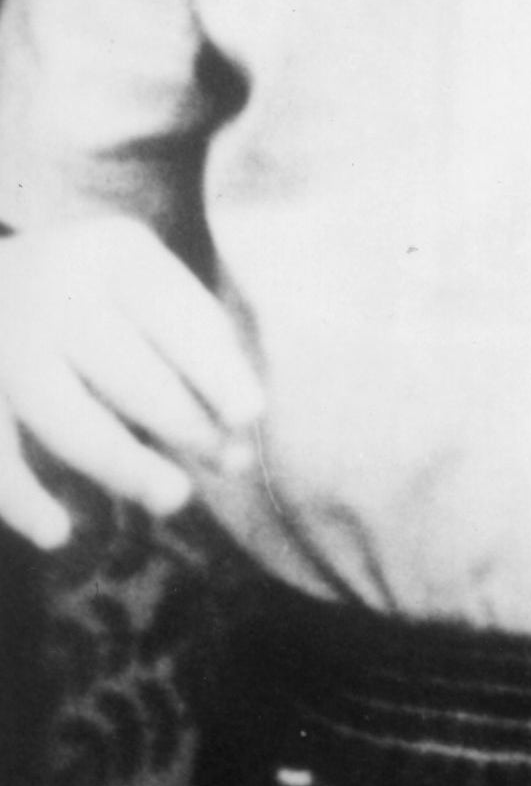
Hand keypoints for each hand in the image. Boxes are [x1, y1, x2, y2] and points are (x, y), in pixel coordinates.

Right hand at [0, 217, 261, 547]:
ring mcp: (2, 340)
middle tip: (228, 462)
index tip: (252, 415)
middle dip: (181, 421)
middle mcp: (52, 288)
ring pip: (60, 413)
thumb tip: (239, 426)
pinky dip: (20, 497)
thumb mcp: (145, 283)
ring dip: (120, 463)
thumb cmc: (100, 289)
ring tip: (176, 497)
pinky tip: (58, 533)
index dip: (214, 367)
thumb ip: (193, 341)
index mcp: (113, 252)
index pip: (172, 312)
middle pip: (123, 366)